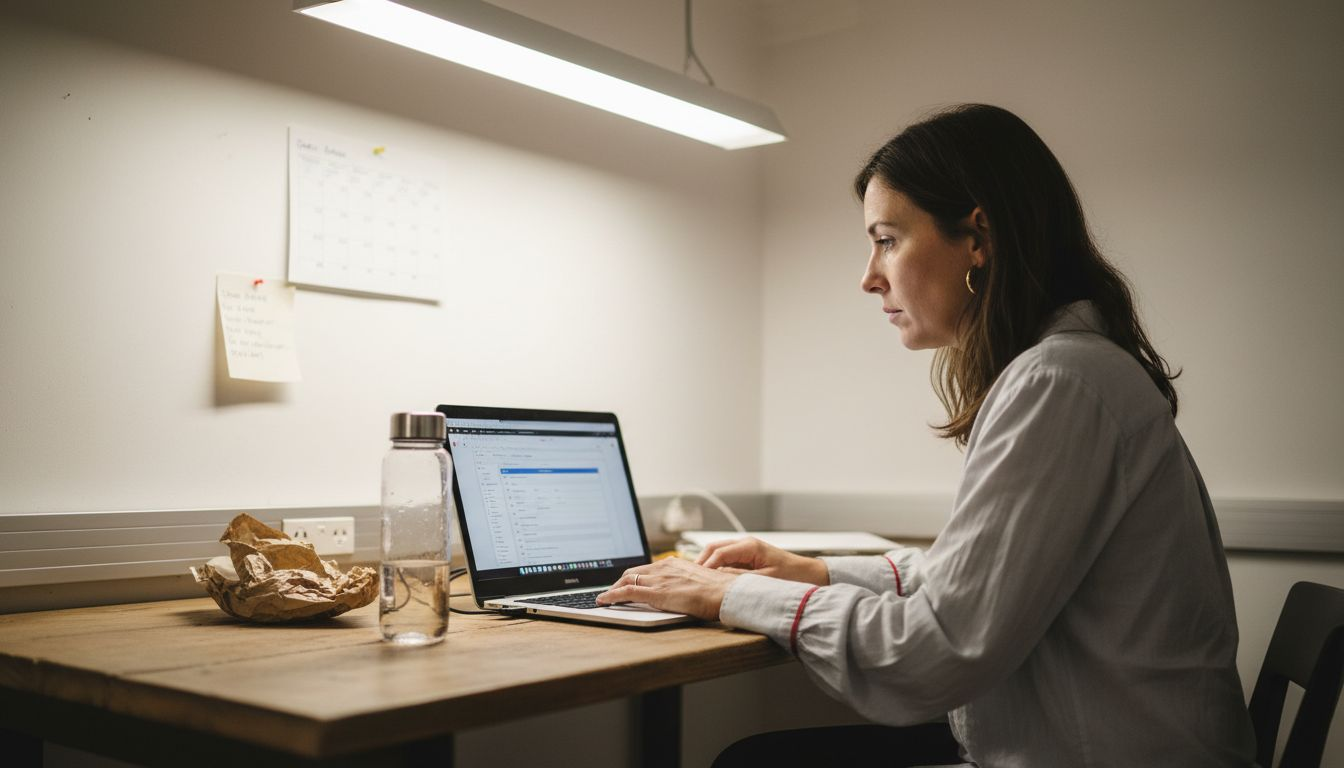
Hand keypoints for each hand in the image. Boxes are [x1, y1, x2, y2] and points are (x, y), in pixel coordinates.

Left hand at [596, 557, 738, 620]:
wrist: (727, 593)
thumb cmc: (720, 591)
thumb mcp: (700, 582)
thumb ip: (687, 583)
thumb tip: (684, 590)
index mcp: (675, 564)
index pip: (647, 568)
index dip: (633, 576)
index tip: (626, 582)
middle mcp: (664, 567)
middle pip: (633, 572)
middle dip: (619, 582)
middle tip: (611, 591)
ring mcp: (659, 579)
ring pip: (626, 580)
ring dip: (612, 589)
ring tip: (604, 598)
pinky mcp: (657, 593)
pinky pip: (627, 592)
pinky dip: (611, 596)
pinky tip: (603, 601)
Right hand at [696, 537, 829, 585]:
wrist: (808, 574)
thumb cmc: (792, 576)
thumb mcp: (765, 580)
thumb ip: (740, 578)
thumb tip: (718, 578)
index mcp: (750, 546)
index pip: (719, 552)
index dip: (706, 566)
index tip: (696, 579)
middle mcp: (745, 544)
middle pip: (714, 548)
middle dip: (700, 561)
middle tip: (689, 577)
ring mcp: (745, 550)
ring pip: (717, 552)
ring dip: (706, 563)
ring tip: (695, 578)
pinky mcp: (746, 557)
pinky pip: (725, 559)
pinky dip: (715, 566)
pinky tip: (709, 579)